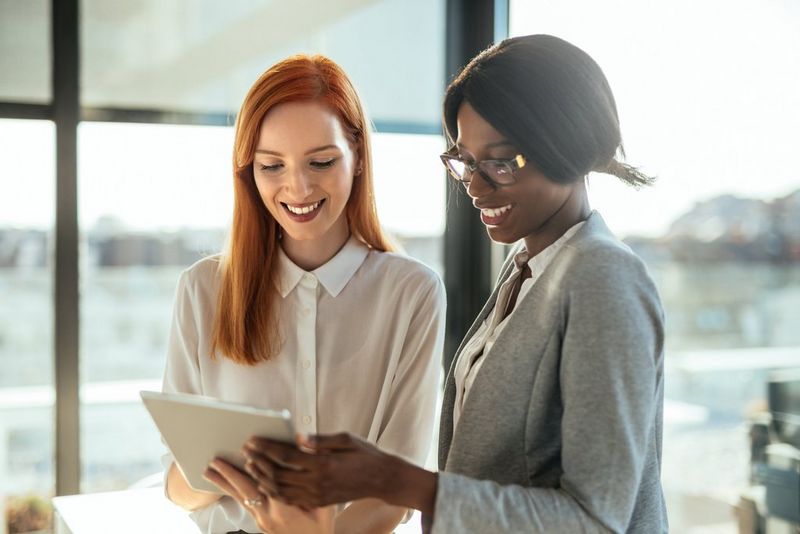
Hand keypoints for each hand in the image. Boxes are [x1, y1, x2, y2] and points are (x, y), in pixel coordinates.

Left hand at [203, 458, 333, 533]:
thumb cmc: (320, 528)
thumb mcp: (324, 506)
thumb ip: (311, 482)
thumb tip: (305, 455)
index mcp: (286, 510)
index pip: (269, 480)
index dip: (260, 462)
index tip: (252, 448)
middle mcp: (270, 516)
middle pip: (247, 489)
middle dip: (232, 472)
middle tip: (219, 458)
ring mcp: (262, 520)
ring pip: (240, 497)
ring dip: (224, 481)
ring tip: (209, 470)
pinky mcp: (260, 522)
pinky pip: (243, 503)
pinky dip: (231, 491)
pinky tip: (221, 483)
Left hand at [242, 433, 402, 509]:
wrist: (382, 479)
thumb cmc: (365, 455)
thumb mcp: (345, 439)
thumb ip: (320, 439)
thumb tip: (297, 436)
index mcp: (324, 464)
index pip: (287, 456)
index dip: (267, 448)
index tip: (253, 440)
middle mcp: (318, 482)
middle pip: (278, 474)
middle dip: (259, 462)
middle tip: (246, 451)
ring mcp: (317, 495)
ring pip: (281, 490)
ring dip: (263, 478)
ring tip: (251, 465)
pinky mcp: (319, 502)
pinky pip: (290, 499)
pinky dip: (274, 492)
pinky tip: (266, 482)